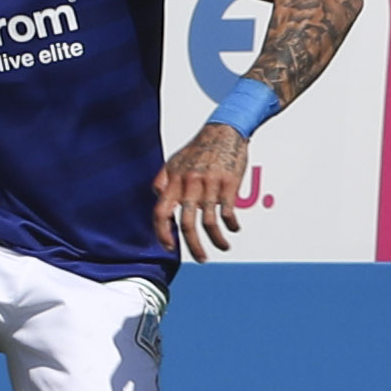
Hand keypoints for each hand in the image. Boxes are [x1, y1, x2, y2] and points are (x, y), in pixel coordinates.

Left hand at [153, 122, 247, 262]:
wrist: (223, 130)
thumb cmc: (198, 148)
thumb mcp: (174, 162)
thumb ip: (163, 181)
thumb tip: (157, 197)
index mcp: (173, 182)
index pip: (161, 212)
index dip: (162, 233)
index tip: (169, 247)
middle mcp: (189, 184)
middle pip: (187, 224)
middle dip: (193, 246)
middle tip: (201, 259)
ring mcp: (209, 184)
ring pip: (210, 222)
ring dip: (217, 240)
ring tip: (222, 247)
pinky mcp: (228, 183)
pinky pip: (228, 211)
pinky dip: (231, 225)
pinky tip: (233, 229)